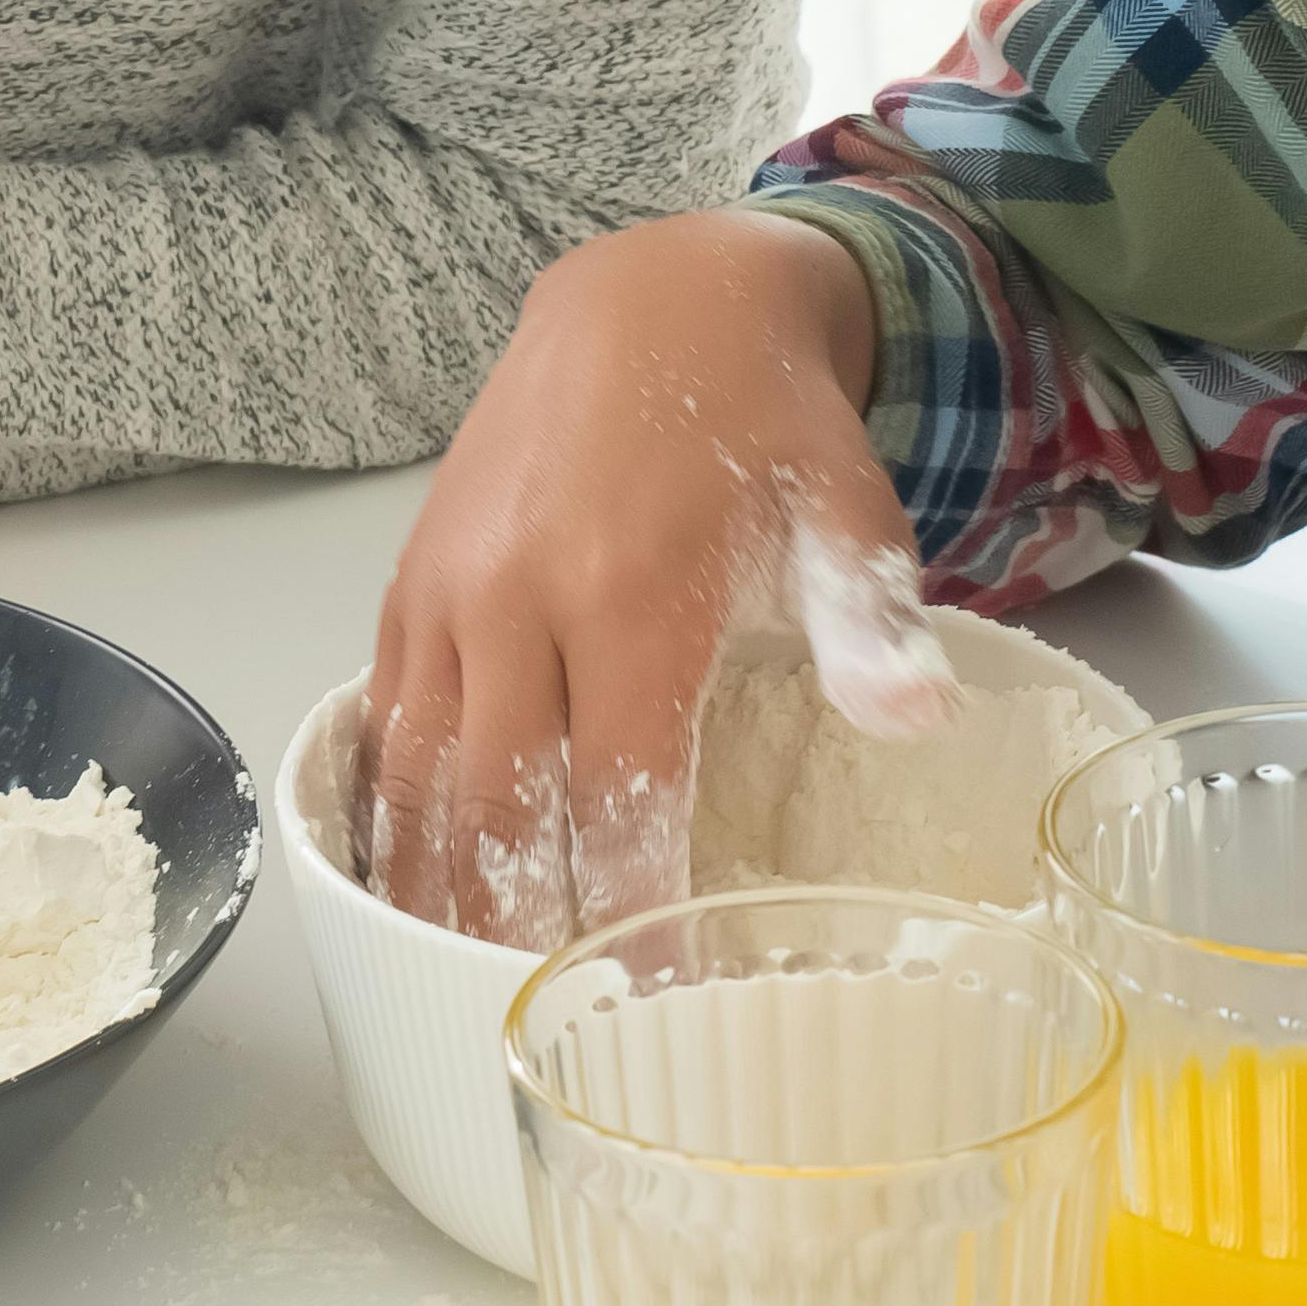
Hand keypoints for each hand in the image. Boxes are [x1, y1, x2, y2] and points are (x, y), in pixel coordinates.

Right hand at [363, 211, 939, 948]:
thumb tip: (919, 719)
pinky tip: (403, 869)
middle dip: (513, 920)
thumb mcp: (844, 500)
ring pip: (422, 768)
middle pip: (499, 800)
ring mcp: (452, 587)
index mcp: (632, 595)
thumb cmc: (760, 413)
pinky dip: (392, 800)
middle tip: (537, 1015)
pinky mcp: (415, 573)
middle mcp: (519, 598)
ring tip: (448, 976)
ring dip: (433, 879)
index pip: (617, 787)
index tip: (653, 993)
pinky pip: (387, 710)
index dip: (630, 902)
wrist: (651, 290)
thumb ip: (868, 617)